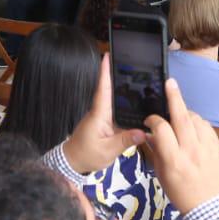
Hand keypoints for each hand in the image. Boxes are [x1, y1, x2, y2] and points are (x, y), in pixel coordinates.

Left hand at [63, 55, 144, 174]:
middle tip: (130, 60)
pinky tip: (136, 103)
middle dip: (117, 74)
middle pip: (110, 90)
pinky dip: (125, 104)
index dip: (105, 73)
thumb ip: (125, 141)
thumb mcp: (108, 150)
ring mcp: (102, 117)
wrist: (74, 163)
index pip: (103, 90)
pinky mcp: (105, 123)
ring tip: (138, 77)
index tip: (108, 56)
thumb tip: (144, 132)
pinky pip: (116, 110)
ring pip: (114, 100)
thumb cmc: (87, 155)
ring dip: (122, 88)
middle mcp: (101, 112)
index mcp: (99, 114)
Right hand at [142, 78, 218, 214]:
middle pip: (182, 117)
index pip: (161, 129)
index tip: (149, 120)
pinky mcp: (218, 148)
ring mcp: (207, 148)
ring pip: (196, 119)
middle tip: (170, 83)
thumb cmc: (180, 192)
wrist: (209, 206)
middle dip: (174, 97)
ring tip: (179, 114)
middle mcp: (191, 150)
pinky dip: (198, 122)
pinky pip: (207, 127)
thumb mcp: (162, 174)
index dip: (153, 120)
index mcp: (174, 159)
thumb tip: (150, 133)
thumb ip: (156, 151)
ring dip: (186, 112)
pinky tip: (193, 125)